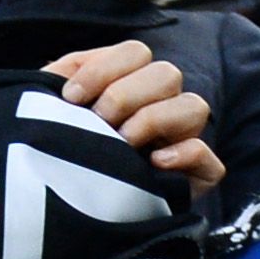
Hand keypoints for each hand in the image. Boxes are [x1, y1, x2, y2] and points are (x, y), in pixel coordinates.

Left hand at [45, 39, 220, 192]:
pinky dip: (186, 155)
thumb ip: (58, 79)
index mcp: (131, 83)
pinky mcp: (194, 179)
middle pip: (166, 74)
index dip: (103, 69)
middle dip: (125, 95)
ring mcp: (182, 140)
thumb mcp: (48, 110)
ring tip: (122, 143)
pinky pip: (211, 160)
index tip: (70, 97)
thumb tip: (72, 77)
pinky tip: (153, 163)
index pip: (135, 52)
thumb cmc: (56, 149)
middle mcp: (162, 105)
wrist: (58, 206)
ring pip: (194, 107)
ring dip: (154, 119)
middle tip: (97, 122)